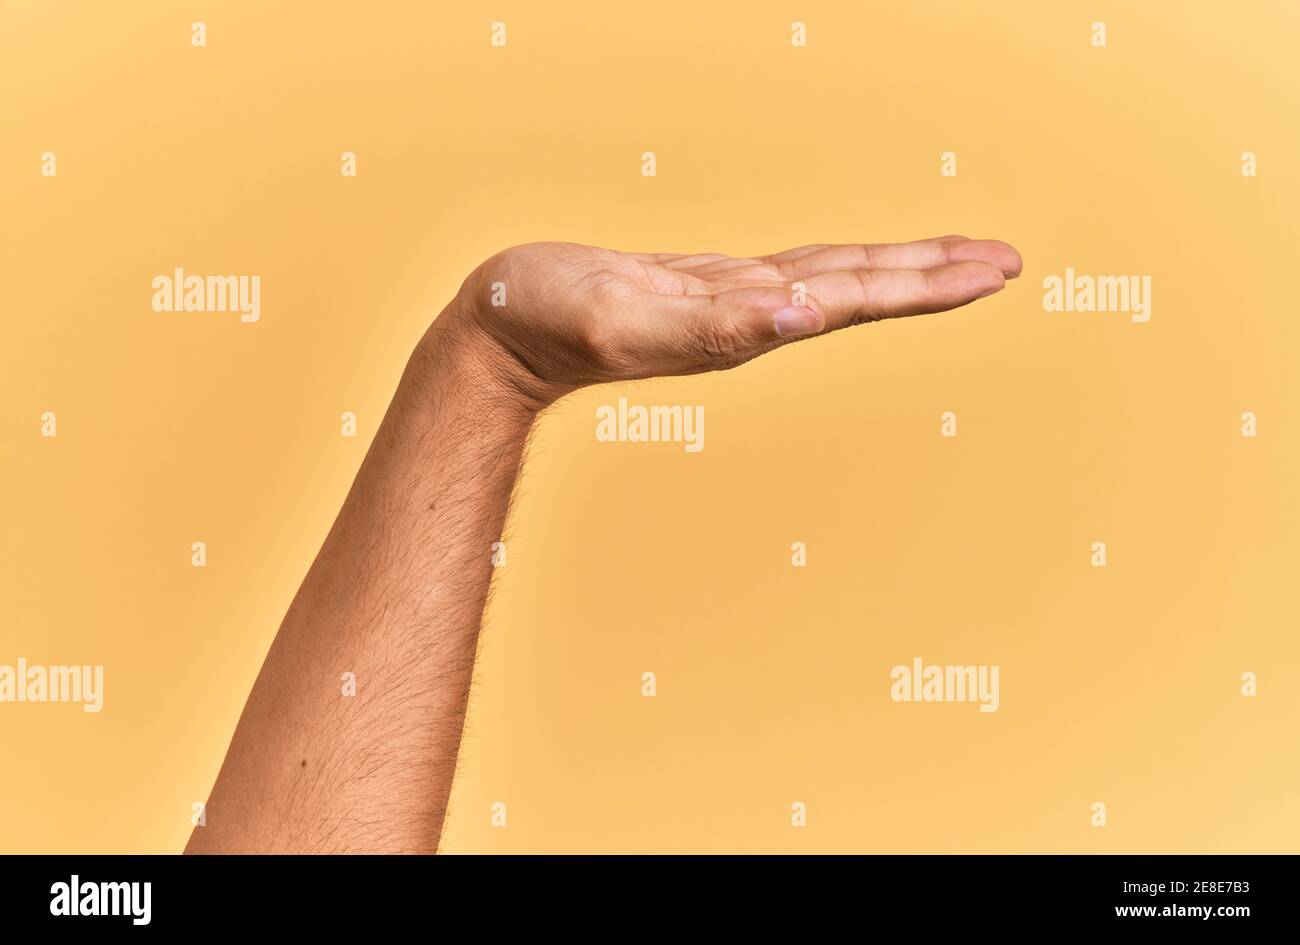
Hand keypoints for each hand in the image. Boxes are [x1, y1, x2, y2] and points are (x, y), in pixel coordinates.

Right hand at [443, 236, 1020, 403]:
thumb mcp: (625, 320)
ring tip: (956, 260)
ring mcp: (731, 304)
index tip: (995, 272)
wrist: (502, 336)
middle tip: (1010, 262)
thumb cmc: (546, 326)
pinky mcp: (705, 288)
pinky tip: (854, 269)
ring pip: (834, 279)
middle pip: (863, 290)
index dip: (927, 283)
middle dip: (937, 276)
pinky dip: (839, 264)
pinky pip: (792, 271)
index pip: (858, 299)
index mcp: (746, 326)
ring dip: (898, 269)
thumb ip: (712, 327)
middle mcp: (752, 319)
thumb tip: (805, 319)